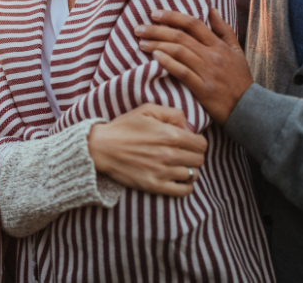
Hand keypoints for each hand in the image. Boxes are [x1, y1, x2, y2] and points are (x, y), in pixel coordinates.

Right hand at [87, 104, 206, 196]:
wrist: (101, 148)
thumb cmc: (124, 127)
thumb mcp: (146, 110)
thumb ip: (172, 113)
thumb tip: (189, 126)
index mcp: (170, 135)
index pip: (201, 144)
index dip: (197, 142)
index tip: (189, 142)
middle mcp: (169, 155)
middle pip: (199, 160)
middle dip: (194, 155)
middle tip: (184, 153)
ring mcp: (162, 172)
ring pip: (193, 175)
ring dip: (190, 170)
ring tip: (180, 166)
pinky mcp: (154, 186)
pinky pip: (183, 191)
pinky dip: (186, 186)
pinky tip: (178, 179)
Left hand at [134, 8, 252, 124]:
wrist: (249, 107)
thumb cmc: (240, 79)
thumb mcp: (236, 51)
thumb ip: (224, 30)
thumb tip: (212, 9)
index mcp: (218, 45)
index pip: (193, 24)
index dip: (172, 16)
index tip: (154, 14)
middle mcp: (212, 55)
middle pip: (180, 36)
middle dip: (157, 30)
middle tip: (138, 28)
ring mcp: (207, 72)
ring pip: (179, 52)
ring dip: (157, 45)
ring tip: (141, 43)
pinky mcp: (203, 89)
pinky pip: (183, 72)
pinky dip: (168, 63)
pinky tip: (155, 57)